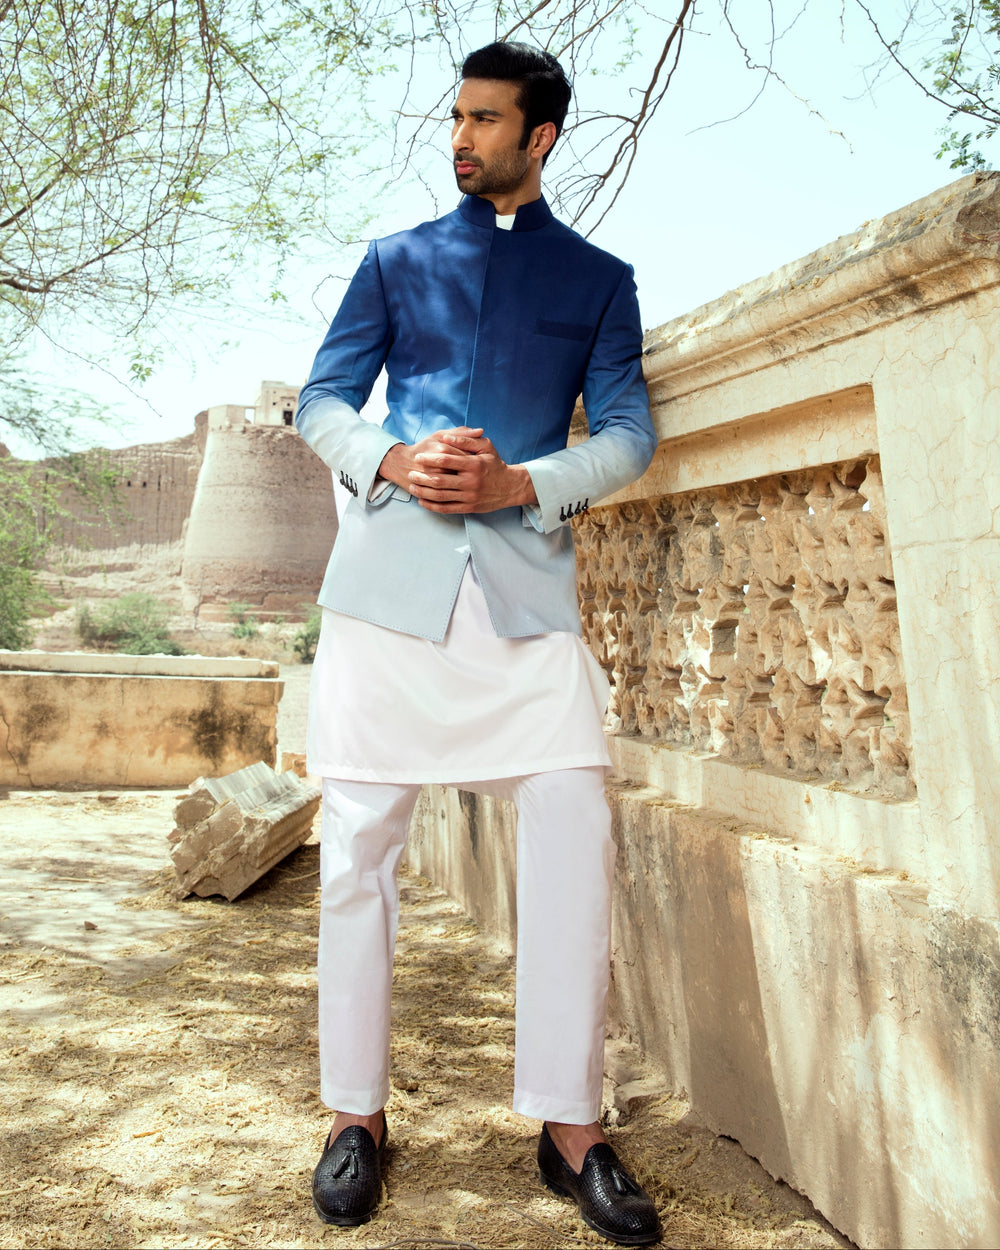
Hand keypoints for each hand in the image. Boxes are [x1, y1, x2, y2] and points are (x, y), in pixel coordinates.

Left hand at [379, 428, 536, 513]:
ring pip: (440, 496)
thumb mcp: (486, 447)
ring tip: (412, 486)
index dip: (429, 458)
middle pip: (439, 479)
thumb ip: (466, 440)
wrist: (511, 487)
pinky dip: (432, 506)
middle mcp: (471, 482)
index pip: (446, 460)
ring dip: (423, 491)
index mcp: (474, 464)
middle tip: (411, 473)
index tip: (418, 457)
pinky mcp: (469, 508)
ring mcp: (469, 497)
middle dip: (421, 476)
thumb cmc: (495, 465)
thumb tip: (446, 437)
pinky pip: (446, 508)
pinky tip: (422, 501)